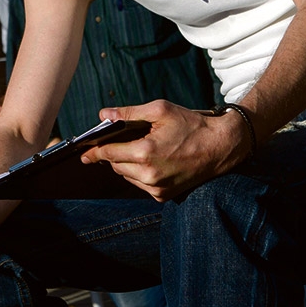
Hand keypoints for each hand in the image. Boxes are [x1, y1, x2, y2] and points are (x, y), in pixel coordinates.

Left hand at [81, 100, 243, 201]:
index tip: (84, 151)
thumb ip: (128, 113)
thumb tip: (103, 115)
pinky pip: (140, 184)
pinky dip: (140, 173)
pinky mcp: (164, 196)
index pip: (108, 153)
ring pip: (127, 176)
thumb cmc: (191, 124)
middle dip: (115, 153)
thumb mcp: (160, 110)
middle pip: (115, 165)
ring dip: (127, 164)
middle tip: (122, 140)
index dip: (94, 150)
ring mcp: (157, 188)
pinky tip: (153, 161)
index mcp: (145, 152)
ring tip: (142, 148)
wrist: (221, 147)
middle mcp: (149, 175)